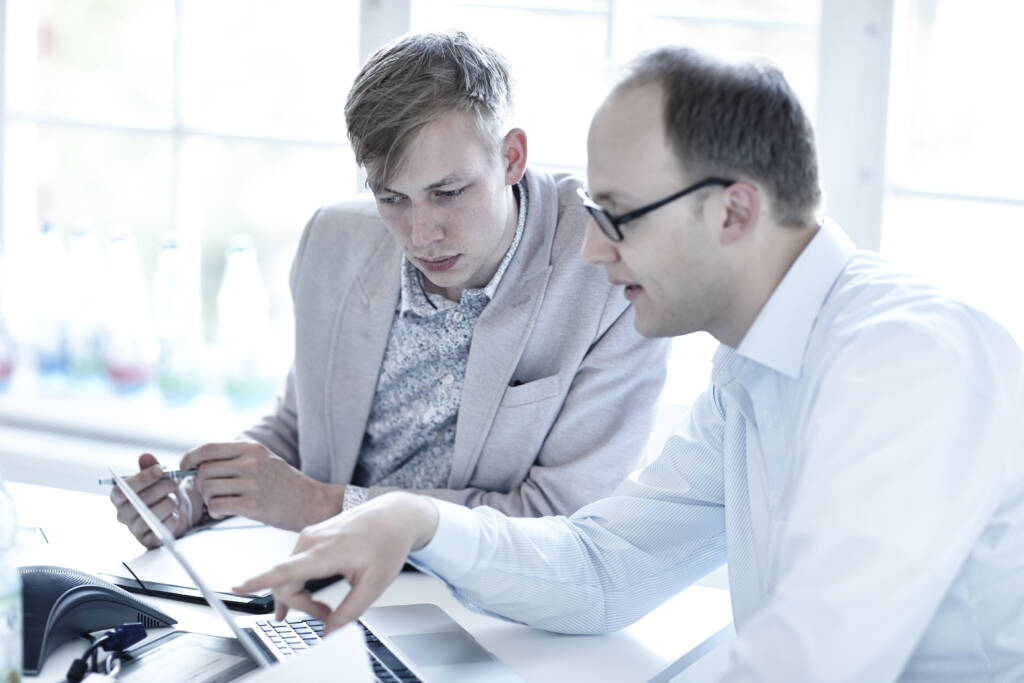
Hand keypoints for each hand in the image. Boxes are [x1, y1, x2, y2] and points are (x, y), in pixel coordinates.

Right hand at [110, 453, 199, 547]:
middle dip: (162, 488)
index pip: (122, 489)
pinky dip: (172, 519)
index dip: (142, 478)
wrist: (169, 513)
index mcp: (119, 497)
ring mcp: (134, 529)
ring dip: (169, 503)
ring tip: (173, 499)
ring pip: (153, 515)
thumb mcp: (155, 478)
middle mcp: (122, 514)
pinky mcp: (148, 541)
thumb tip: (146, 456)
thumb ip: (150, 467)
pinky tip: (174, 514)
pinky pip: (162, 529)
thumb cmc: (158, 492)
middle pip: (140, 501)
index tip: (160, 469)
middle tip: (175, 480)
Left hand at [180, 441, 343, 530]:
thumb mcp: (264, 459)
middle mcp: (251, 463)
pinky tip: (224, 512)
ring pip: (208, 489)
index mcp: (252, 448)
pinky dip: (214, 511)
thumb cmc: (285, 483)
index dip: (190, 459)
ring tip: (219, 503)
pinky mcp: (252, 505)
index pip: (208, 448)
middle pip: (204, 471)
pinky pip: (217, 506)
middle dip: (199, 484)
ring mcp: (252, 484)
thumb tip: (199, 465)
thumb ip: (236, 459)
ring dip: (207, 499)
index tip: (185, 468)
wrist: (311, 502)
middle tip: (208, 493)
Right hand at [233, 492, 438, 633]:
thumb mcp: (374, 584)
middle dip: (300, 605)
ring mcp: (310, 535)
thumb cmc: (387, 542)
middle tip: (325, 616)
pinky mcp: (312, 535)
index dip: (259, 582)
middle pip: (285, 581)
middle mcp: (312, 540)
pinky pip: (294, 563)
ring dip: (300, 594)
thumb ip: (350, 611)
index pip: (285, 570)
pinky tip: (304, 594)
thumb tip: (329, 632)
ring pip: (288, 573)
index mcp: (326, 551)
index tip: (238, 588)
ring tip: (319, 611)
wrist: (395, 514)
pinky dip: (299, 581)